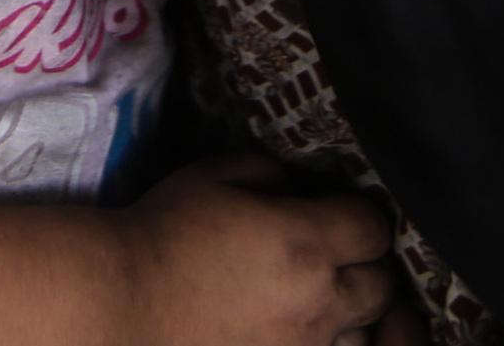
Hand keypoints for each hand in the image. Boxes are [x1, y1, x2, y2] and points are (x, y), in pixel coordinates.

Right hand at [115, 157, 399, 345]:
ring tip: (314, 300)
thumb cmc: (163, 233)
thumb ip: (267, 175)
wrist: (122, 302)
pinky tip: (291, 328)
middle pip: (381, 286)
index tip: (338, 213)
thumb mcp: (213, 176)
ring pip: (362, 333)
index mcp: (306, 242)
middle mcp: (317, 301)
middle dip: (364, 266)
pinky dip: (321, 343)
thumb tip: (294, 191)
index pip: (374, 228)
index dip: (359, 216)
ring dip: (348, 313)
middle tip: (331, 255)